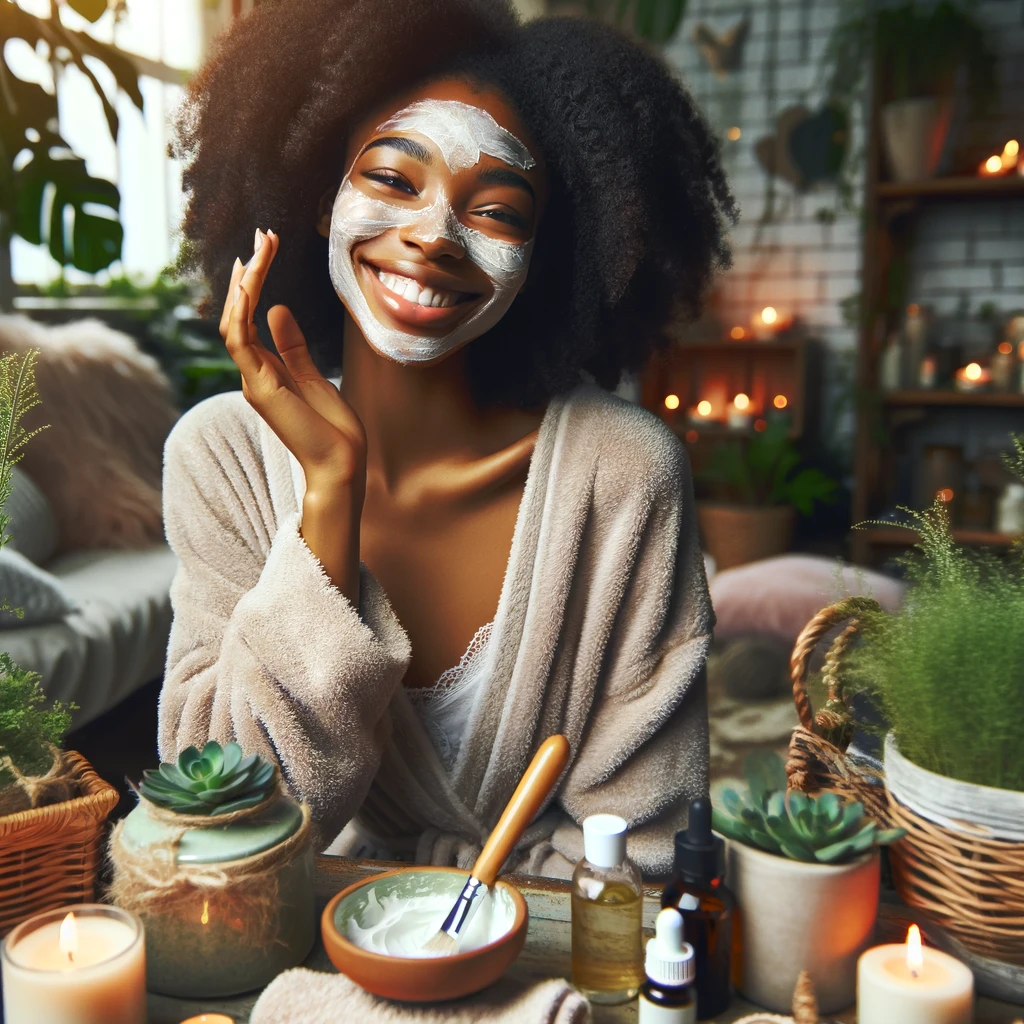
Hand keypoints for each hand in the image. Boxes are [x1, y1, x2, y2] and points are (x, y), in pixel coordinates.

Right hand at [220, 230, 366, 494]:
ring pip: (234, 322)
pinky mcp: (261, 387)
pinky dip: (241, 310)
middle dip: (248, 273)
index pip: (248, 318)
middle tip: (263, 236)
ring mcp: (254, 381)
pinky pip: (241, 341)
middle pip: (237, 314)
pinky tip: (251, 282)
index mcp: (266, 371)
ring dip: (245, 283)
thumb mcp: (315, 377)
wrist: (341, 465)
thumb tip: (277, 309)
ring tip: (260, 249)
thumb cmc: (333, 431)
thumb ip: (293, 347)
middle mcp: (253, 374)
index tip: (265, 249)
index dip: (252, 283)